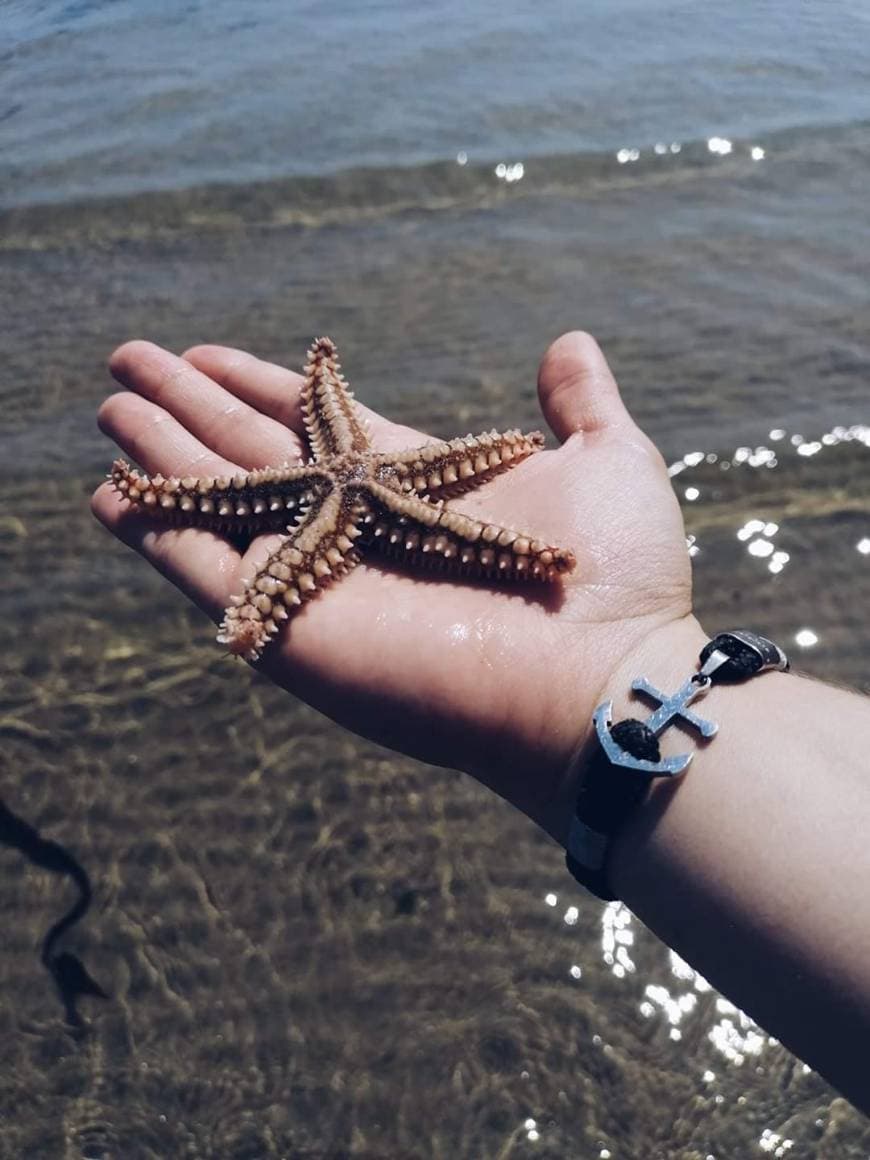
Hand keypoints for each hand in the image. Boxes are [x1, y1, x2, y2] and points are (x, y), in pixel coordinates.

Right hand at [92, 332, 694, 841]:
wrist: (600, 677)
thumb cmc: (616, 575)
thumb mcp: (604, 460)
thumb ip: (578, 402)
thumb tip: (569, 341)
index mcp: (413, 485)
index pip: (316, 423)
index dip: (260, 386)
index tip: (209, 353)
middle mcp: (357, 526)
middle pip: (254, 453)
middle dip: (189, 408)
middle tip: (129, 361)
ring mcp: (320, 574)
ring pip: (220, 502)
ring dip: (161, 457)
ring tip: (110, 408)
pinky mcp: (292, 622)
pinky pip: (206, 572)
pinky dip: (157, 533)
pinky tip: (110, 494)